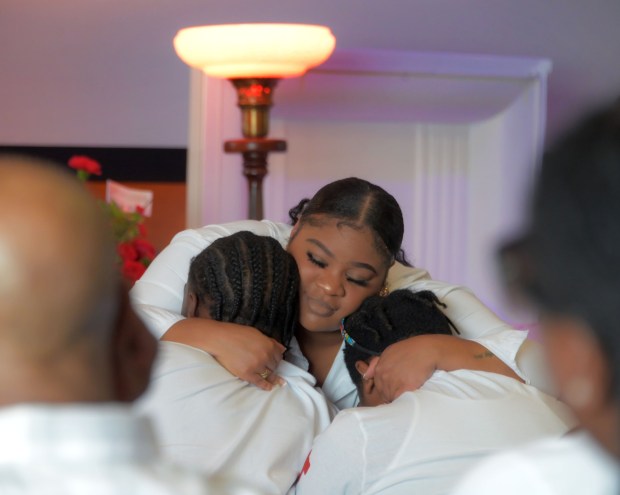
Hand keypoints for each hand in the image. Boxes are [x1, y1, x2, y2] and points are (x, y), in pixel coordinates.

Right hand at [162, 319, 285, 390]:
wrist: (219, 339)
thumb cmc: (236, 334)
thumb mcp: (256, 333)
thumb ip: (271, 341)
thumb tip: (283, 349)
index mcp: (268, 344)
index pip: (279, 355)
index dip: (277, 358)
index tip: (276, 361)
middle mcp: (265, 356)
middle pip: (275, 365)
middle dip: (273, 367)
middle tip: (271, 369)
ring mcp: (256, 366)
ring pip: (269, 374)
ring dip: (271, 376)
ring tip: (275, 381)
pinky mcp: (247, 374)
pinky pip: (260, 382)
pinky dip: (266, 386)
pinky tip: (269, 387)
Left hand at [364, 334, 439, 402]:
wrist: (427, 350)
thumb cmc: (410, 350)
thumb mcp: (389, 352)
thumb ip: (376, 365)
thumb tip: (365, 375)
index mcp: (379, 369)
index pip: (378, 386)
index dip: (387, 389)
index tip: (396, 388)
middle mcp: (383, 376)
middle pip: (384, 394)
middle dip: (392, 394)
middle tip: (404, 390)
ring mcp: (393, 383)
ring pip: (392, 399)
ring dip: (400, 399)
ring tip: (409, 393)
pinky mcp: (405, 389)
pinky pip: (402, 401)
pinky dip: (406, 401)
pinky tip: (412, 395)